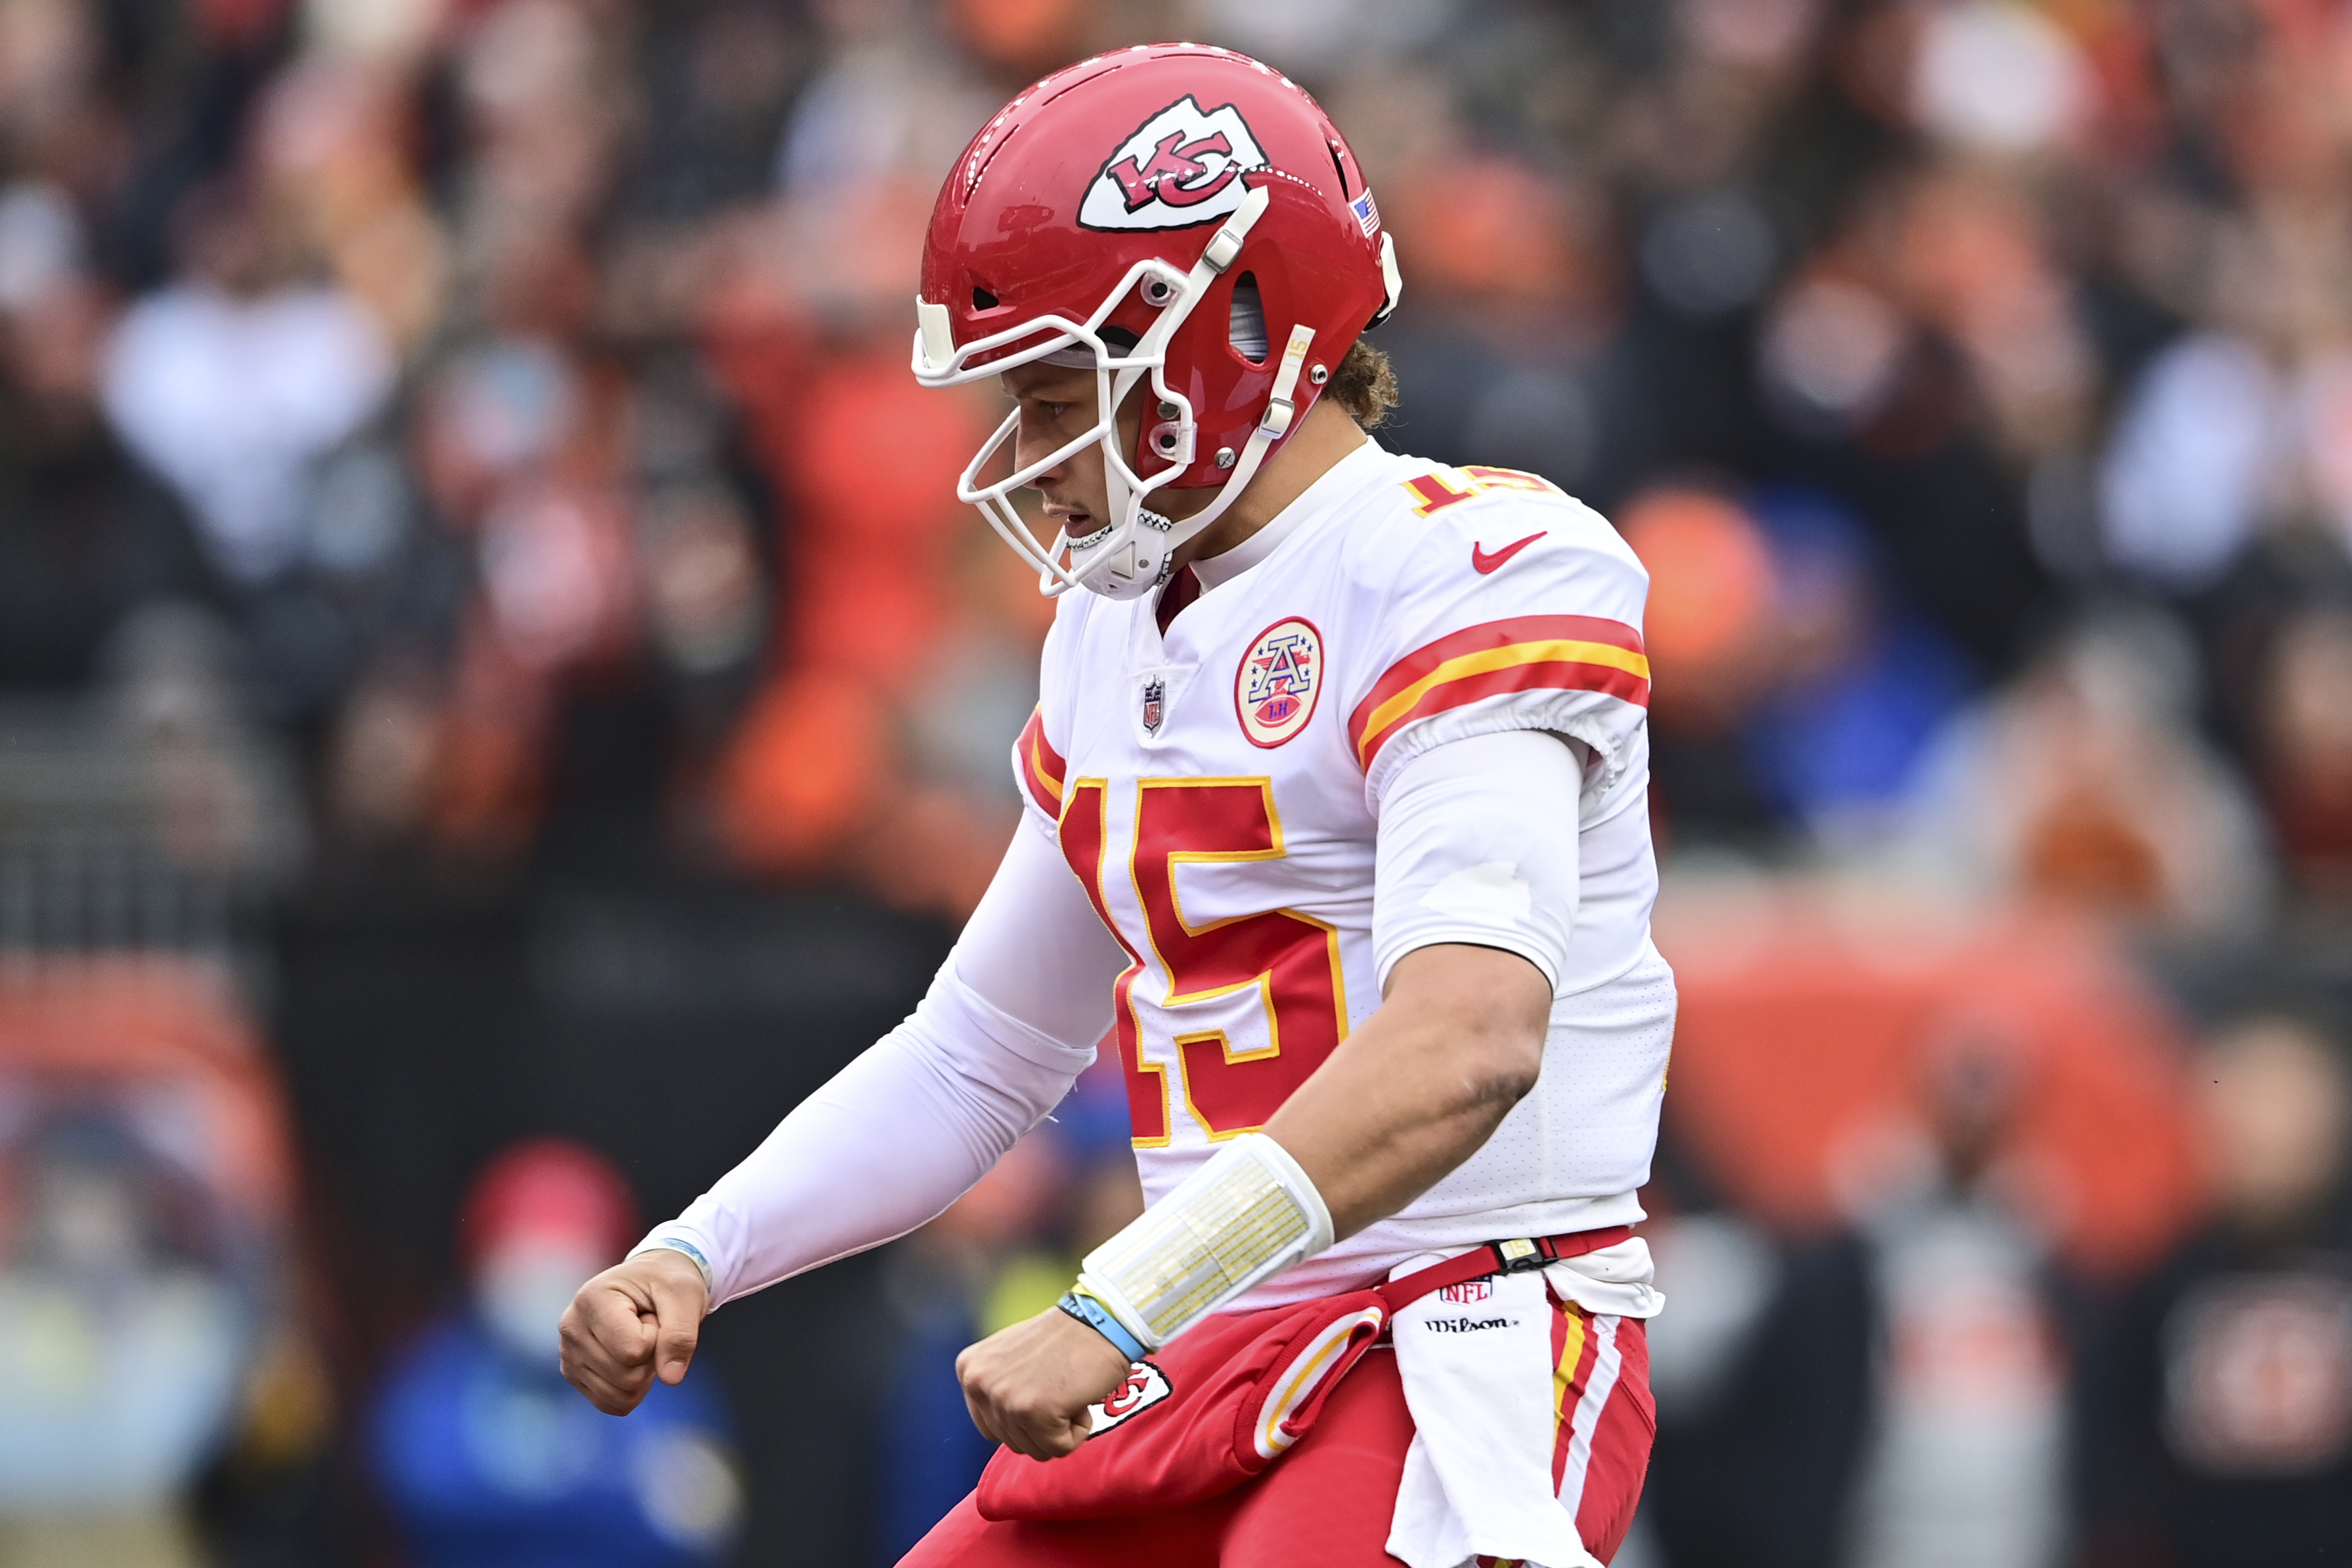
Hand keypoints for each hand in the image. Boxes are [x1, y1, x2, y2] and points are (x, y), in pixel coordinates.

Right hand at [559, 1249, 708, 1414]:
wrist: (650, 1279)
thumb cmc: (666, 1282)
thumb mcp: (686, 1296)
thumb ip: (681, 1335)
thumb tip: (671, 1379)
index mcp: (592, 1298)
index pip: (634, 1350)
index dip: (658, 1338)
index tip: (653, 1313)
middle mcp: (571, 1327)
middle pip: (626, 1377)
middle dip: (652, 1357)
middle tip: (649, 1326)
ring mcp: (568, 1353)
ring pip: (619, 1396)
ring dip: (643, 1373)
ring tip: (638, 1338)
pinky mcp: (573, 1373)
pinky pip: (611, 1404)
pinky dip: (632, 1390)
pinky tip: (630, 1357)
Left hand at [955, 1305, 1136, 1459]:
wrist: (1101, 1320)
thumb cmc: (1065, 1338)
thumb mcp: (1010, 1356)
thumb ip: (997, 1386)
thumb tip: (999, 1427)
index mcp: (969, 1369)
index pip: (991, 1427)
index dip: (1025, 1415)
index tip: (1042, 1385)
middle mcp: (978, 1384)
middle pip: (1012, 1442)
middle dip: (1043, 1423)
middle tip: (1058, 1385)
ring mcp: (1005, 1399)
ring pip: (1036, 1449)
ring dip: (1060, 1427)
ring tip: (1067, 1388)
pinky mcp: (1034, 1414)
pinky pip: (1059, 1449)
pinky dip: (1078, 1430)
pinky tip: (1078, 1397)